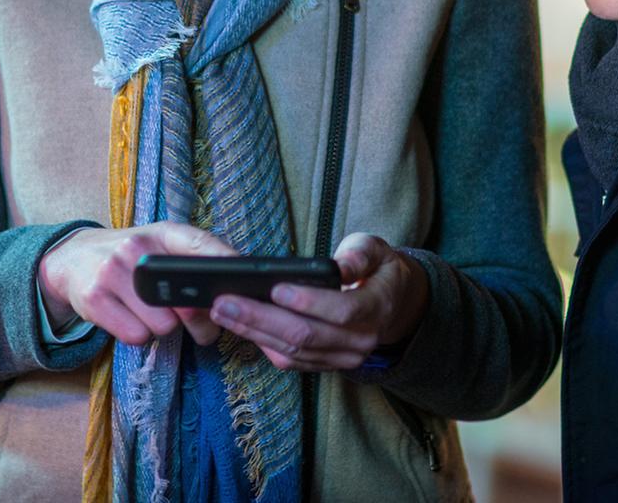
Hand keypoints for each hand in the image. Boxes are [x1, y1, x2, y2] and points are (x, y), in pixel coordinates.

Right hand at [38, 222, 236, 346]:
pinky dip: (138, 335)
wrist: (72, 259)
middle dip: (198, 321)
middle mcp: (136, 248)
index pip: (199, 243)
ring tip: (152, 314)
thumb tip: (232, 295)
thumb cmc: (131, 259)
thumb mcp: (160, 247)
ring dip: (163, 328)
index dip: (224, 262)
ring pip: (163, 326)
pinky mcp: (94, 298)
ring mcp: (113, 272)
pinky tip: (130, 318)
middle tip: (202, 327)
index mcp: (161, 233)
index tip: (244, 283)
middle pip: (186, 303)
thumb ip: (193, 262)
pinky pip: (135, 336)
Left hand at [209, 232, 429, 371]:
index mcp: (376, 307)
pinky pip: (291, 362)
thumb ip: (360, 255)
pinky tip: (240, 327)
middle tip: (225, 301)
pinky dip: (263, 345)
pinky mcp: (326, 365)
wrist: (394, 306)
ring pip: (293, 352)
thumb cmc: (380, 271)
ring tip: (222, 311)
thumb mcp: (379, 251)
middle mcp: (360, 340)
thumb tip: (341, 265)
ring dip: (254, 333)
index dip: (308, 301)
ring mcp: (342, 358)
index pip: (341, 311)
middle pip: (306, 336)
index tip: (275, 288)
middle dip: (261, 319)